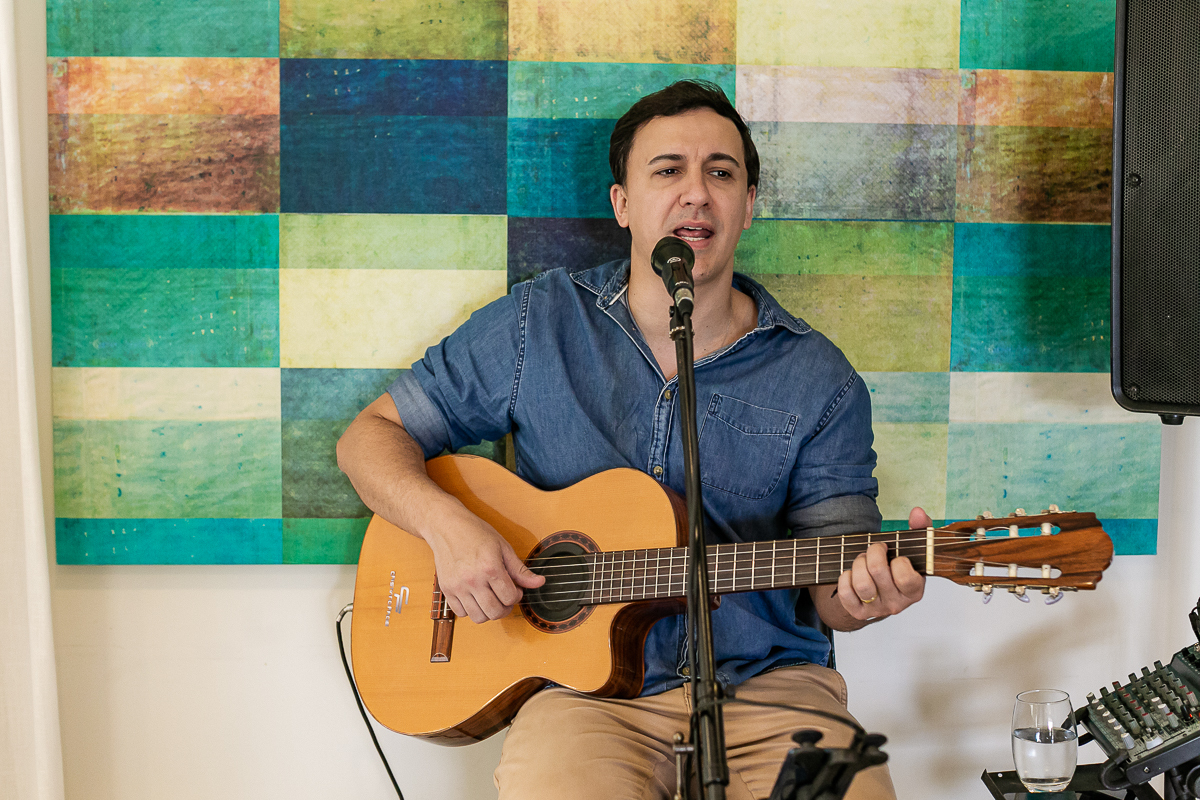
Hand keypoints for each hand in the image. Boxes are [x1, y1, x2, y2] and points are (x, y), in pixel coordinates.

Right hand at [423, 505, 544, 623]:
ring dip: (488, 612)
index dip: (517, 596)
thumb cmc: (474, 533)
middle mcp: (473, 580)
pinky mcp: (446, 590)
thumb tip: (539, 582)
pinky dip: (470, 610)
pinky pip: (461, 613)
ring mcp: (458, 587)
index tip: (515, 589)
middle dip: (505, 608)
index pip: (509, 597)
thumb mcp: (503, 547)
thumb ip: (520, 570)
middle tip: (505, 597)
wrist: (446, 526)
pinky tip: (475, 597)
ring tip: (490, 598)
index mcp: (490, 568)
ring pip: (478, 617)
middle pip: (495, 612)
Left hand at [835, 506, 929, 621]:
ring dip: (858, 564)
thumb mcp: (913, 548)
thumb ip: (920, 528)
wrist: (881, 589)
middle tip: (874, 550)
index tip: (895, 554)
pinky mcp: (859, 612)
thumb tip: (917, 512)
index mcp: (915, 591)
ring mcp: (877, 610)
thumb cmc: (898, 565)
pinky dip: (845, 578)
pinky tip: (852, 573)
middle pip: (878, 573)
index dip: (897, 560)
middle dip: (872, 553)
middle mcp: (897, 604)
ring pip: (861, 584)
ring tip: (863, 560)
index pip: (905, 576)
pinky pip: (845, 593)